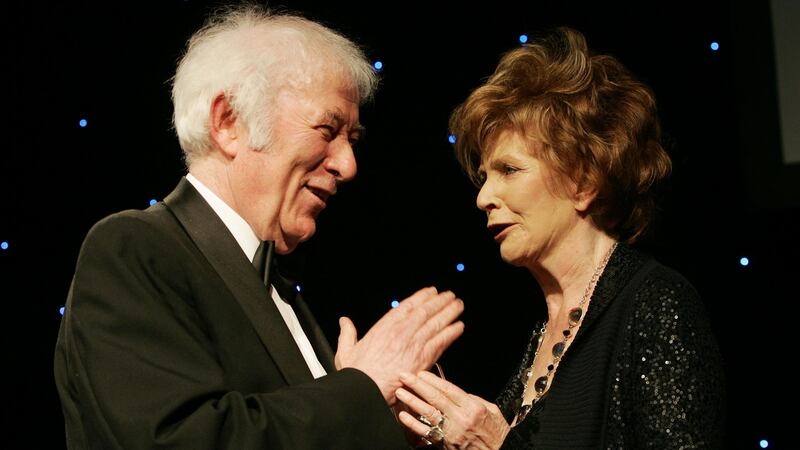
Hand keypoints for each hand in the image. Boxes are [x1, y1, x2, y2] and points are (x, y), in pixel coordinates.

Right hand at [335, 287, 463, 403]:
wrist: (365, 390)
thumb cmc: (357, 374)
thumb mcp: (346, 350)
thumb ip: (347, 333)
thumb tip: (344, 321)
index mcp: (384, 327)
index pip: (407, 306)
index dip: (421, 297)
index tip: (430, 292)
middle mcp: (401, 332)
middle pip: (425, 311)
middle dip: (439, 302)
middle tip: (450, 295)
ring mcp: (413, 344)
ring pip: (435, 323)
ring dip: (449, 312)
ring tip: (458, 305)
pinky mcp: (422, 358)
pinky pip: (441, 341)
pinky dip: (451, 333)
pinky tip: (459, 327)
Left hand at [395, 371, 509, 449]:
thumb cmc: (496, 431)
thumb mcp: (490, 409)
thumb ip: (471, 399)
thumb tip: (454, 392)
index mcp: (473, 407)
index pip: (448, 390)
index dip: (432, 380)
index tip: (421, 373)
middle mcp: (461, 419)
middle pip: (436, 399)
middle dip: (418, 386)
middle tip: (405, 377)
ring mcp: (453, 433)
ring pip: (429, 414)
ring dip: (412, 402)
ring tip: (400, 393)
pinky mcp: (447, 444)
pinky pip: (427, 432)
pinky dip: (414, 424)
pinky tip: (404, 416)